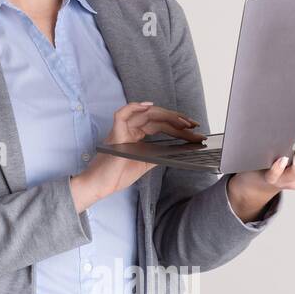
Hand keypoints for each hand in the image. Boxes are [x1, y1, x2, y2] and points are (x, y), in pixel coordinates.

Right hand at [80, 101, 206, 203]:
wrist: (100, 186)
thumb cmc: (118, 176)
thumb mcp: (146, 164)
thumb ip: (159, 154)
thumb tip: (179, 149)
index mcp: (136, 135)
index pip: (159, 125)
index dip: (176, 125)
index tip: (194, 130)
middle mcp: (129, 129)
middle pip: (155, 118)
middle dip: (176, 120)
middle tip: (194, 125)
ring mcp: (121, 129)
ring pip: (144, 113)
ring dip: (165, 115)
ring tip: (182, 121)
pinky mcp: (115, 134)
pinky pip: (121, 114)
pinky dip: (134, 107)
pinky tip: (148, 107)